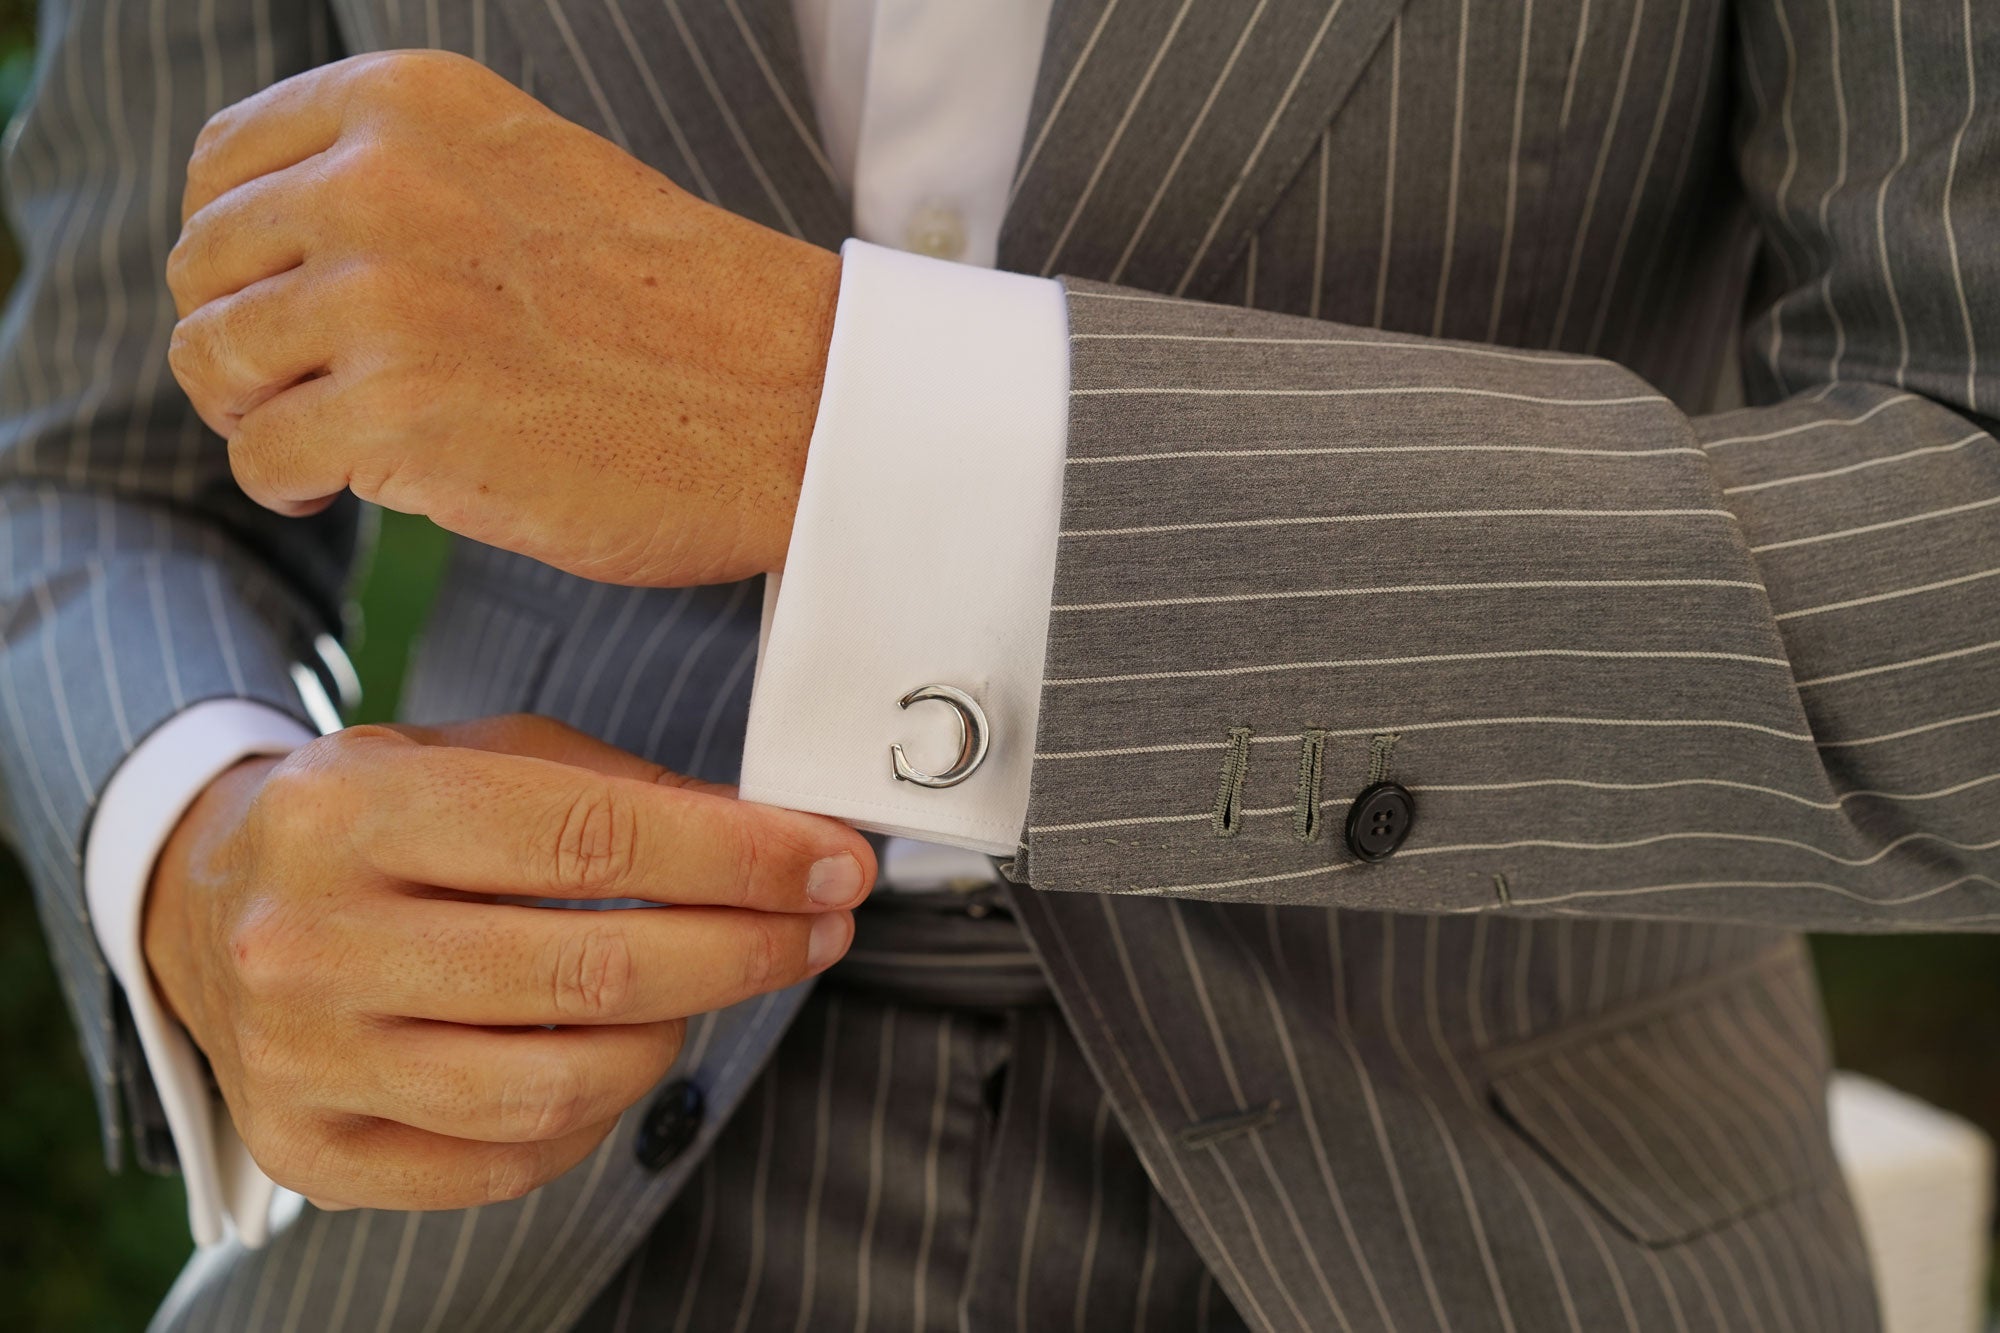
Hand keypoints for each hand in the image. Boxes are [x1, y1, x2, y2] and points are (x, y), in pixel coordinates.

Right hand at [141, 714, 873, 1211]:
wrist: (202, 903)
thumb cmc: (372, 819)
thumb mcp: (474, 753)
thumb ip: (617, 789)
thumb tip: (775, 845)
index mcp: (354, 810)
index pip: (590, 840)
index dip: (738, 859)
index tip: (831, 864)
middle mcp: (313, 941)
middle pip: (589, 973)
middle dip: (744, 951)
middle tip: (822, 929)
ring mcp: (305, 1059)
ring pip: (556, 1087)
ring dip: (677, 1037)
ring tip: (716, 987)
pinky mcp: (313, 1150)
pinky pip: (504, 1162)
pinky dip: (596, 1114)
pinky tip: (627, 1053)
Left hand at [165, 50, 840, 586]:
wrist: (797, 400)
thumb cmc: (681, 311)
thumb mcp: (529, 176)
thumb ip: (403, 185)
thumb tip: (275, 261)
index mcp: (410, 103)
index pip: (224, 167)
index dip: (239, 253)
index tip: (293, 311)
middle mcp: (379, 181)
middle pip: (204, 270)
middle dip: (245, 344)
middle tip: (317, 393)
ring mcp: (384, 299)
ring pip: (215, 364)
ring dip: (263, 419)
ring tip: (336, 446)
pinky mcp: (399, 417)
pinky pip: (261, 459)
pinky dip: (292, 485)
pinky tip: (352, 488)